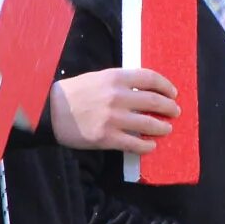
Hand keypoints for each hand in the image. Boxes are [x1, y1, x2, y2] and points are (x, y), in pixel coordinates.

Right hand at [49, 68, 178, 152]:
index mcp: (115, 77)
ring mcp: (113, 118)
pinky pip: (135, 143)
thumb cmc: (73, 93)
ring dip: (162, 127)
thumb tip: (142, 90)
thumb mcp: (97, 78)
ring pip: (149, 124)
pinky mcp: (107, 137)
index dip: (166, 86)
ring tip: (166, 129)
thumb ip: (119, 82)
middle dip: (169, 107)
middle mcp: (118, 97)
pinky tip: (151, 146)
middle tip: (175, 112)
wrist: (50, 111)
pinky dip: (147, 146)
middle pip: (154, 101)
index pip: (150, 78)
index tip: (173, 93)